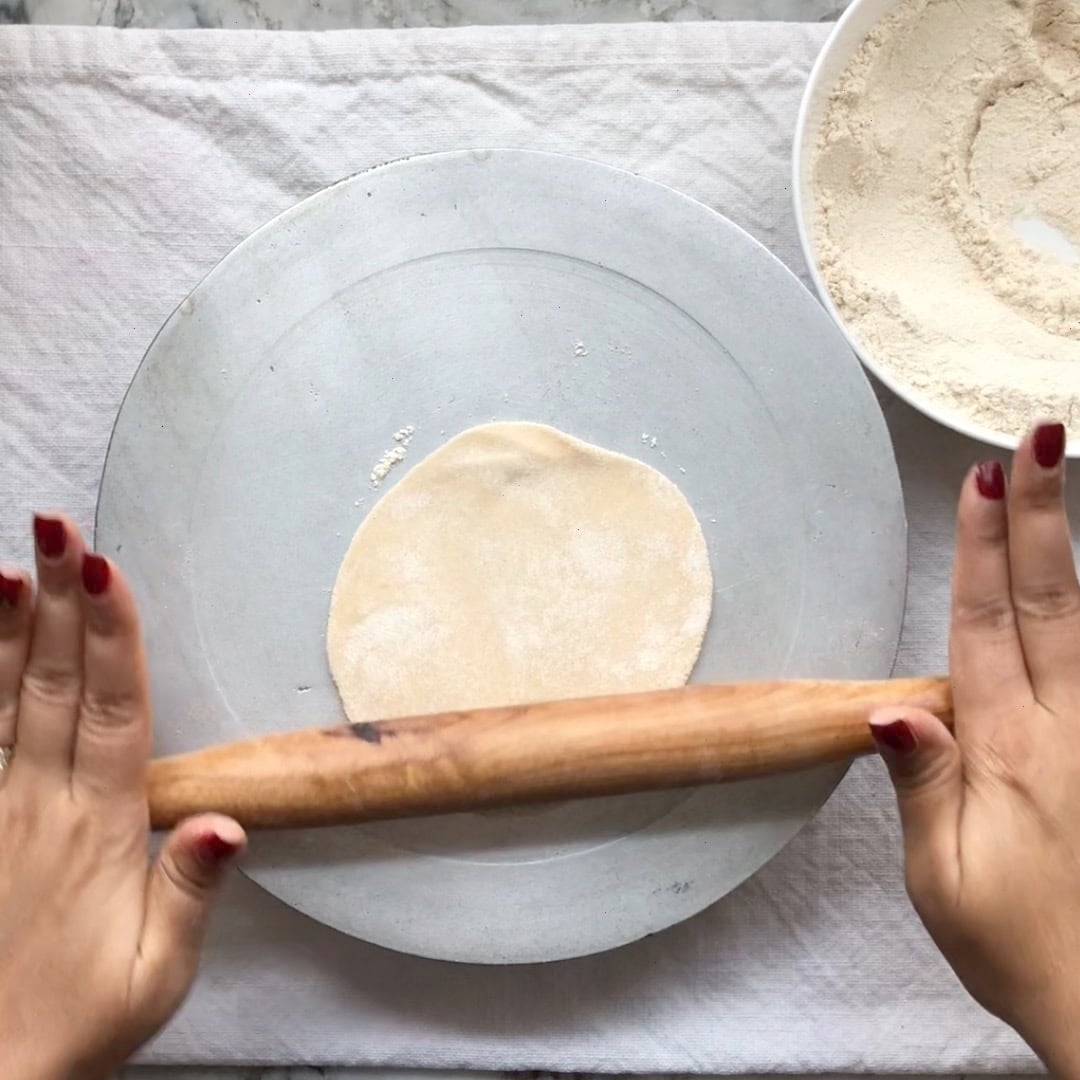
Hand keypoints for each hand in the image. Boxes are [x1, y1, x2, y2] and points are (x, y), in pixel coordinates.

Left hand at [0, 514, 245, 1079]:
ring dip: (13, 630)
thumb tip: (224, 819)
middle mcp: (42, 803)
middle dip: (66, 602)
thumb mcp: (157, 976)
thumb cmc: (81, 1019)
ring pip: (4, 702)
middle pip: (59, 686)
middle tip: (62, 526)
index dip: (113, 637)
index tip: (107, 570)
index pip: (114, 712)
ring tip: (18, 564)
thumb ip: (189, 896)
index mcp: (101, 829)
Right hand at [871, 422, 1079, 1077]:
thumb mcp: (940, 879)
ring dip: (1071, 549)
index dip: (984, 550)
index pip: (986, 628)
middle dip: (1040, 518)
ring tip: (1067, 479)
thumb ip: (924, 785)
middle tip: (1039, 440)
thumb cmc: (1013, 941)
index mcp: (1006, 750)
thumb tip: (893, 709)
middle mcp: (1063, 729)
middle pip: (1049, 604)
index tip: (985, 480)